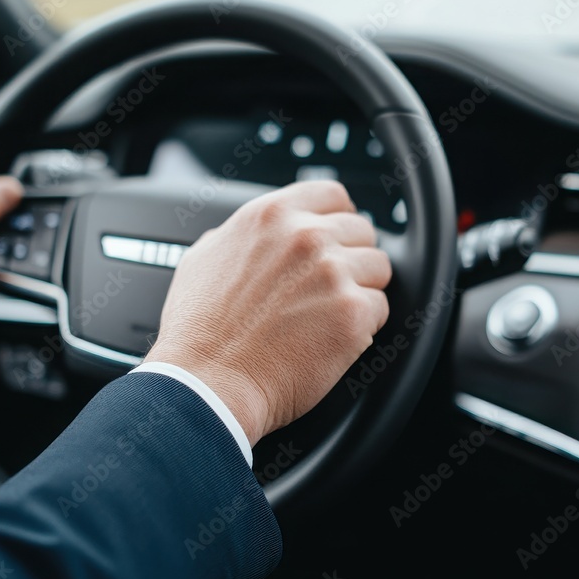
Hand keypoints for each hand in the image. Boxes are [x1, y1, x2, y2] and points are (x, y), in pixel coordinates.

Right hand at [144, 181, 391, 445]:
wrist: (207, 383)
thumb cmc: (198, 332)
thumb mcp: (203, 258)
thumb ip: (237, 235)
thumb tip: (253, 236)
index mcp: (272, 215)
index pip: (333, 195)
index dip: (339, 218)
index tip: (337, 238)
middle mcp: (306, 236)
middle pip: (362, 231)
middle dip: (351, 257)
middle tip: (329, 287)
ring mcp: (333, 273)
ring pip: (378, 268)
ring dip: (362, 290)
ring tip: (330, 314)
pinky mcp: (352, 313)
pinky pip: (380, 308)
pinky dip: (364, 325)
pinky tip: (333, 338)